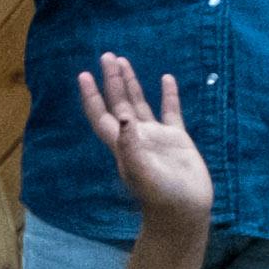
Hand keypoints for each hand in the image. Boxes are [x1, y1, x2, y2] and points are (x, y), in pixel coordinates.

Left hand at [72, 51, 210, 230]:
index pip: (102, 115)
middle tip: (107, 55)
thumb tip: (122, 118)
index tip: (84, 74)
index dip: (92, 96)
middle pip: (119, 102)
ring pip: (140, 103)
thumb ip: (131, 147)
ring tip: (124, 60)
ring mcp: (157, 137)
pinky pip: (171, 111)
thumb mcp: (143, 173)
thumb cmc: (161, 198)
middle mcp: (136, 137)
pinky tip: (166, 78)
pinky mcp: (177, 140)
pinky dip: (168, 95)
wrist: (184, 213)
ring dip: (132, 83)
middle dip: (112, 80)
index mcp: (123, 144)